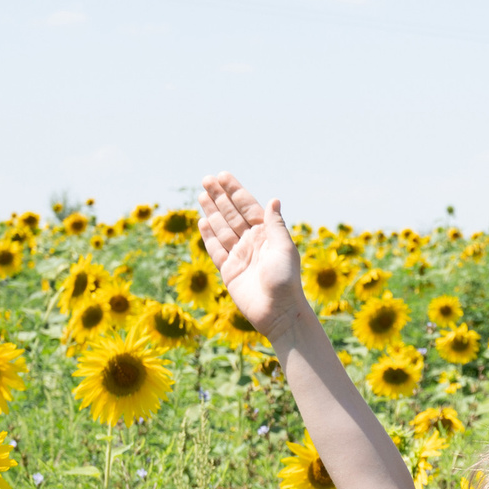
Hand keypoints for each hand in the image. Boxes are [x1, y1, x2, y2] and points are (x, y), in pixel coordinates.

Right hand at [198, 173, 312, 338]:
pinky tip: (202, 221)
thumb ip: (274, 224)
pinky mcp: (228, 271)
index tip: (223, 176)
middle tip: (206, 179)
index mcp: (267, 235)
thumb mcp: (284, 248)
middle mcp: (252, 242)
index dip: (235, 192)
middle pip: (232, 215)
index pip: (248, 207)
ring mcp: (239, 256)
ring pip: (222, 229)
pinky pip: (216, 249)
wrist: (278, 313)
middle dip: (219, 197)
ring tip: (201, 194)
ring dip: (212, 211)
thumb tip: (273, 199)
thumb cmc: (286, 280)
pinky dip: (208, 235)